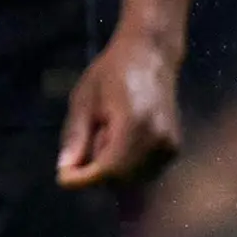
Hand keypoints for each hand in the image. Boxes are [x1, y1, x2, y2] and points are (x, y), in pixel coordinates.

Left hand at [57, 32, 184, 188]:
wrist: (151, 56)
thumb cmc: (112, 73)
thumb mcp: (84, 100)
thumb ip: (75, 137)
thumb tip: (64, 172)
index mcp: (134, 124)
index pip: (108, 169)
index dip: (83, 179)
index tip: (63, 178)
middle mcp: (158, 139)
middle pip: (118, 179)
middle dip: (95, 172)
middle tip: (89, 139)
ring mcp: (169, 146)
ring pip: (131, 180)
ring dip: (110, 170)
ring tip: (107, 134)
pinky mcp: (173, 150)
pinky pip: (142, 173)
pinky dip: (125, 166)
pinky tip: (119, 140)